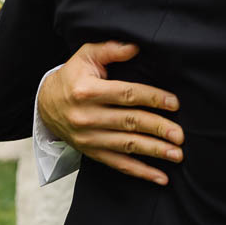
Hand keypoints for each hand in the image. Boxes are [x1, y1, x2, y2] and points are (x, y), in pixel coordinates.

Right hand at [37, 40, 184, 185]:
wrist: (45, 105)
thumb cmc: (72, 76)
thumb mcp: (86, 56)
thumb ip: (110, 50)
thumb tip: (135, 46)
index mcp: (88, 91)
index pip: (126, 95)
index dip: (152, 98)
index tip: (174, 103)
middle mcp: (87, 117)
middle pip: (129, 123)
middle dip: (158, 129)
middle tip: (180, 135)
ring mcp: (89, 138)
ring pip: (126, 146)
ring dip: (154, 152)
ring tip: (177, 154)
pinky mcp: (91, 153)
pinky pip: (118, 164)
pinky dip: (140, 172)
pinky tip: (160, 177)